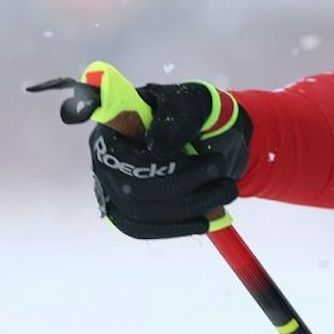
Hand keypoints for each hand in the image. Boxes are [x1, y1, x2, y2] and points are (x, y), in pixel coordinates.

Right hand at [75, 61, 251, 239]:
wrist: (205, 132)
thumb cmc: (191, 113)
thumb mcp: (190, 103)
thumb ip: (176, 118)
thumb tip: (157, 146)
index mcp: (113, 130)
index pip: (116, 154)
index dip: (145, 163)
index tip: (183, 157)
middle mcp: (107, 162)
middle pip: (131, 190)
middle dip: (183, 183)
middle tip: (218, 167)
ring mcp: (114, 190)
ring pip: (142, 214)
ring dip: (190, 206)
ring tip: (226, 189)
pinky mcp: (129, 213)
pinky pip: (143, 230)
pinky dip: (178, 227)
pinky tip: (206, 219)